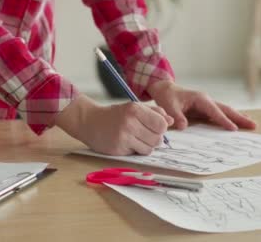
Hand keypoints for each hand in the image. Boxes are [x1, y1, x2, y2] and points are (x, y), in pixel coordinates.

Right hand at [55, 95, 173, 155]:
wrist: (90, 121)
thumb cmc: (115, 114)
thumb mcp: (135, 107)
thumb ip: (155, 112)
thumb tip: (171, 121)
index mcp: (136, 109)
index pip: (162, 124)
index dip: (161, 128)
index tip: (155, 127)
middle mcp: (130, 122)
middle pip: (157, 139)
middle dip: (155, 138)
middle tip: (145, 135)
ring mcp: (124, 136)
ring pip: (149, 149)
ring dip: (147, 146)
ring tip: (137, 139)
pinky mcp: (118, 148)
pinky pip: (138, 153)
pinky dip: (137, 150)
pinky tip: (129, 143)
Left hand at [147, 80, 256, 130]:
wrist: (165, 90)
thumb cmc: (168, 97)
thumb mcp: (169, 106)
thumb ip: (177, 117)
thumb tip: (184, 126)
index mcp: (200, 99)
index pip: (215, 111)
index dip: (224, 120)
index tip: (234, 129)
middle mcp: (207, 101)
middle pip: (226, 109)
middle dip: (240, 118)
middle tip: (253, 125)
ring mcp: (208, 105)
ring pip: (226, 111)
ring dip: (239, 118)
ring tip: (252, 125)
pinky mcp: (206, 109)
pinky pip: (221, 114)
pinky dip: (231, 119)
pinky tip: (239, 124)